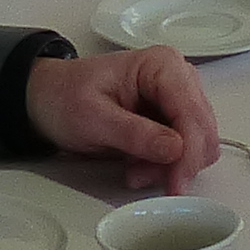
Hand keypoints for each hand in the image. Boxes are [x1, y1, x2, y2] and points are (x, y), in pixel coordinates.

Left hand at [24, 47, 221, 191]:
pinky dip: (165, 165)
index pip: (192, 113)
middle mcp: (178, 77)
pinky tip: (137, 166)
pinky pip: (184, 149)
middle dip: (179, 162)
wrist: (47, 98)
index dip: (188, 153)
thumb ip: (135, 134)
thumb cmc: (64, 97)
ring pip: (198, 143)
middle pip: (203, 130)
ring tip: (133, 170)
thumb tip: (175, 149)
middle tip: (144, 178)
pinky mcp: (172, 118)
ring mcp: (177, 98)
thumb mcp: (93, 118)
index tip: (175, 184)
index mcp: (162, 65)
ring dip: (171, 166)